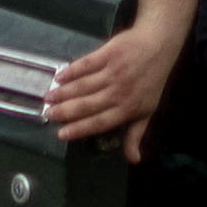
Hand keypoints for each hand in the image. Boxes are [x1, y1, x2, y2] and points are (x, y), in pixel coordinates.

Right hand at [47, 19, 176, 156]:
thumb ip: (135, 134)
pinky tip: (59, 76)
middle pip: (86, 104)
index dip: (79, 129)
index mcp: (127, 109)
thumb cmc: (152, 81)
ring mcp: (113, 72)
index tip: (61, 134)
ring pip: (83, 85)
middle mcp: (118, 92)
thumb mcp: (147, 111)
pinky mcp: (108, 53)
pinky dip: (71, 71)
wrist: (159, 45)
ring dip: (64, 92)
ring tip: (48, 97)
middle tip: (48, 114)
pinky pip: (86, 64)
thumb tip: (133, 160)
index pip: (99, 122)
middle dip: (65, 111)